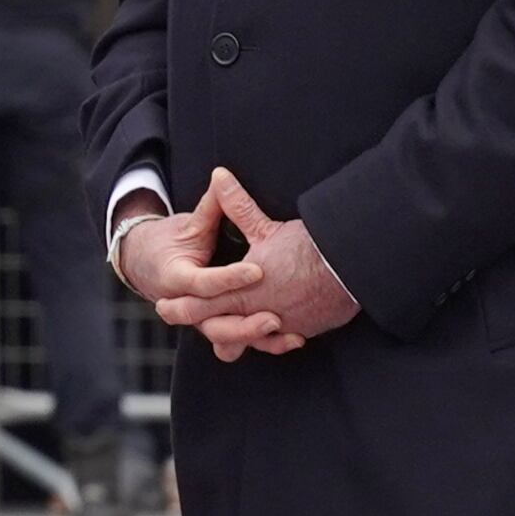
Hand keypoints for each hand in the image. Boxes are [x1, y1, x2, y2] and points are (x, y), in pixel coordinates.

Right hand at [117, 182, 282, 360]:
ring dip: (256, 338)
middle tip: (274, 316)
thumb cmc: (170, 243)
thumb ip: (211, 207)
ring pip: (226, 341)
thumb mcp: (188, 225)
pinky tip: (292, 338)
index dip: (231, 278)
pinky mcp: (216, 328)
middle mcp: (187, 306)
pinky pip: (238, 344)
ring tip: (286, 332)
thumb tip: (222, 176)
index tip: (259, 270)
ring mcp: (201, 321)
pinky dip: (264, 344)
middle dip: (244, 324)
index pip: (204, 283)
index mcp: (176, 278)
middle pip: (213, 325)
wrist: (146, 266)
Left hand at [154, 167, 358, 356]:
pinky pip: (280, 340)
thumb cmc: (307, 248)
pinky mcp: (305, 329)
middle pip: (221, 328)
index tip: (165, 305)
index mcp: (243, 291)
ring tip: (222, 340)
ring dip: (236, 337)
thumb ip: (237, 206)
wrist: (349, 268)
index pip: (203, 304)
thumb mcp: (265, 227)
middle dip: (200, 323)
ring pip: (251, 340)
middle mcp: (260, 313)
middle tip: (179, 318)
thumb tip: (219, 175)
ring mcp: (284, 325)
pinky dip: (269, 339)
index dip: (182, 306)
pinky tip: (265, 333)